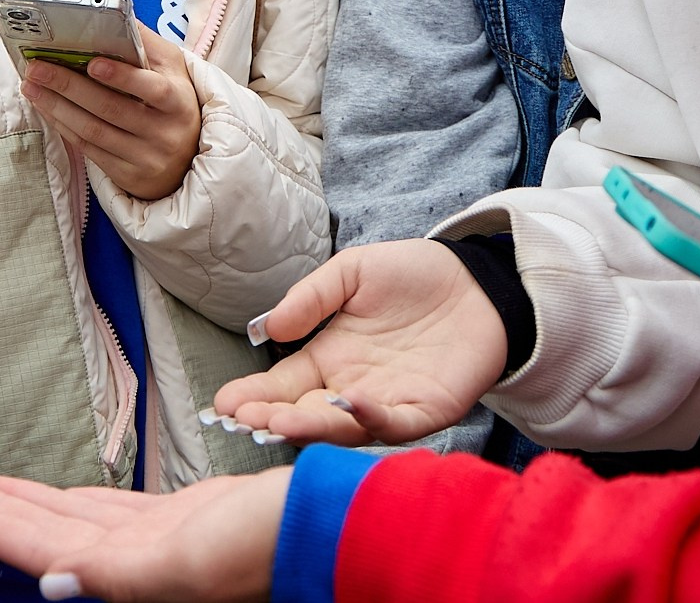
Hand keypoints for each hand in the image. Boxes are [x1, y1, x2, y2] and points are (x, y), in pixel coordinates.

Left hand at [0, 467, 289, 602]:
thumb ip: (118, 575)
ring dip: (34, 505)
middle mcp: (139, 564)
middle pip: (53, 535)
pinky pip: (118, 512)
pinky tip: (62, 496)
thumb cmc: (266, 544)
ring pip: (80, 521)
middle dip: (3, 516)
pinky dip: (83, 502)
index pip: (46, 551)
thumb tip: (53, 585)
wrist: (330, 524)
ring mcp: (162, 541)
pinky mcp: (187, 522)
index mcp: (132, 576)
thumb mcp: (186, 562)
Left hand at [22, 24, 201, 200]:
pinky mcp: (125, 175)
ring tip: (30, 85)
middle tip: (37, 67)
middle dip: (69, 86)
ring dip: (56, 106)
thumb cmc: (173, 104)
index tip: (91, 63)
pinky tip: (45, 107)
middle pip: (111, 109)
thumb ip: (147, 44)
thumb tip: (117, 15)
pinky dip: (62, 125)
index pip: (152, 89)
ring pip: (93, 131)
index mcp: (179, 102)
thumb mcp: (173, 71)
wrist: (186, 161)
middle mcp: (164, 133)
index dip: (122, 77)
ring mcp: (145, 158)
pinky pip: (88, 149)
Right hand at [213, 239, 504, 446]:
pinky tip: (350, 403)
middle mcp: (351, 388)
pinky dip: (373, 418)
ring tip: (281, 421)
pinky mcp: (425, 410)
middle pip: (306, 413)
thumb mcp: (351, 273)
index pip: (282, 386)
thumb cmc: (412, 276)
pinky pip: (395, 422)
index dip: (253, 396)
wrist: (475, 281)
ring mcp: (386, 403)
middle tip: (244, 420)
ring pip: (344, 427)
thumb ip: (312, 297)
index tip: (223, 404)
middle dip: (273, 418)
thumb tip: (270, 327)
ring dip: (313, 427)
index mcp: (328, 359)